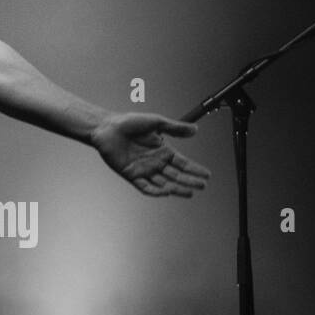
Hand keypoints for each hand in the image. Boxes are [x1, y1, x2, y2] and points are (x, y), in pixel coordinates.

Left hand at [90, 112, 210, 196]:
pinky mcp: (132, 175)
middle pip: (176, 175)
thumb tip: (195, 129)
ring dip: (177, 189)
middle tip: (202, 185)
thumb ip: (175, 128)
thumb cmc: (129, 123)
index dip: (195, 170)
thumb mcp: (155, 123)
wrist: (107, 127)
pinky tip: (167, 192)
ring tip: (189, 192)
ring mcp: (144, 170)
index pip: (183, 163)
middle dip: (190, 181)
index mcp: (163, 151)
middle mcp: (155, 162)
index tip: (207, 175)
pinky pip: (146, 187)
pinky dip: (156, 191)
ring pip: (164, 183)